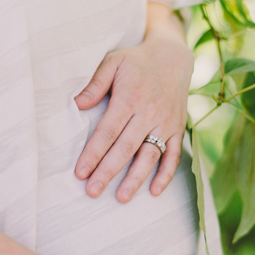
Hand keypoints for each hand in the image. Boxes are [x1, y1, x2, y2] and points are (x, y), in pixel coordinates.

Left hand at [74, 3, 193, 202]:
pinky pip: (174, 155)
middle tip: (92, 191)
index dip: (93, 153)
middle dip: (108, 171)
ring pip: (150, 155)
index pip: (108, 131)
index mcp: (129, 98)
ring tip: (121, 198)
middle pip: (125, 148)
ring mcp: (166, 122)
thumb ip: (95, 83)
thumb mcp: (113, 62)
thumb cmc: (136, 61)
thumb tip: (77, 104)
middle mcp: (149, 113)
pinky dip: (166, 174)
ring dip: (136, 178)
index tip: (80, 173)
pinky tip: (155, 192)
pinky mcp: (178, 128)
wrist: (173, 57)